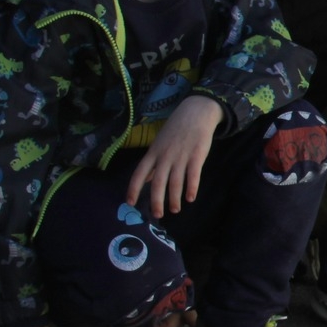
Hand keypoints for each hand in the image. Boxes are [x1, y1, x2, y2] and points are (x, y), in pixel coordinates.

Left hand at [126, 95, 223, 218]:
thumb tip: (146, 179)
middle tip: (157, 215)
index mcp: (153, 153)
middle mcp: (164, 156)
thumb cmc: (176, 129)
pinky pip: (193, 175)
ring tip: (175, 209)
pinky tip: (191, 198)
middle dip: (156, 201)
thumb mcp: (159, 143)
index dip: (134, 188)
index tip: (130, 203)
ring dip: (174, 198)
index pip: (139, 173)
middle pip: (158, 182)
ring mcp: (180, 156)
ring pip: (175, 182)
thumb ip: (153, 162)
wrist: (195, 112)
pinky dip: (191, 188)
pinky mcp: (196, 156)